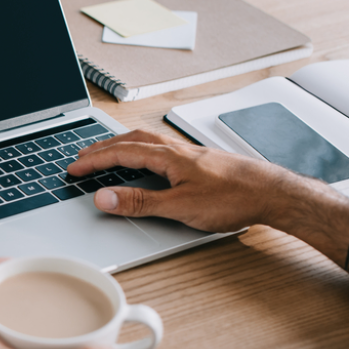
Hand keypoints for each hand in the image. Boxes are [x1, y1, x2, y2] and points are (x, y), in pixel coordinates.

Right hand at [66, 130, 327, 231]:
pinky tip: (149, 160)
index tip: (74, 168)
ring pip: (147, 142)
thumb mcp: (179, 206)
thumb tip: (104, 198)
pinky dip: (143, 149)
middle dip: (103, 147)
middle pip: (131, 141)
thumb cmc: (234, 198)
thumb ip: (139, 203)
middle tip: (82, 156)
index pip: (120, 153)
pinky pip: (162, 148)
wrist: (274, 193)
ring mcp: (190, 153)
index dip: (94, 160)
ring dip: (122, 145)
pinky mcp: (201, 161)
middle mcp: (177, 149)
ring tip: (108, 152)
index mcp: (168, 156)